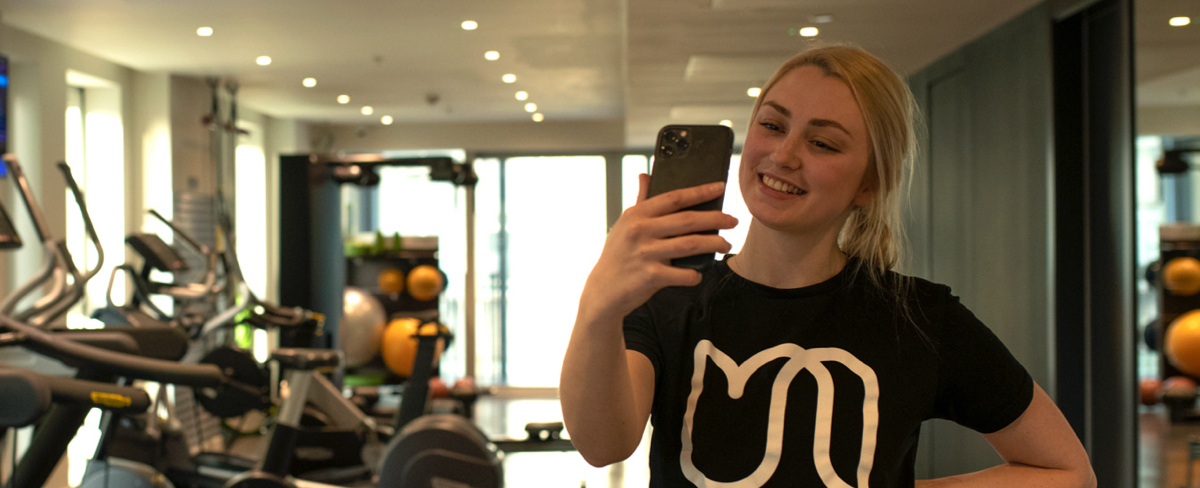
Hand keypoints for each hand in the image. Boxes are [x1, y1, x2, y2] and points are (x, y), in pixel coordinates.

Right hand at [579, 174, 737, 323]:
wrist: (603, 290)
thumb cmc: (618, 255)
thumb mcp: (624, 224)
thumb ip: (639, 200)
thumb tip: (645, 175)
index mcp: (636, 214)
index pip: (674, 198)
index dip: (700, 191)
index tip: (720, 187)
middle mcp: (640, 231)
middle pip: (687, 220)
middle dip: (715, 219)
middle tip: (733, 220)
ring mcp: (645, 254)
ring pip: (690, 245)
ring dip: (713, 244)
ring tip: (725, 244)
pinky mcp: (650, 276)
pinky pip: (683, 274)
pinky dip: (695, 275)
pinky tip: (699, 274)